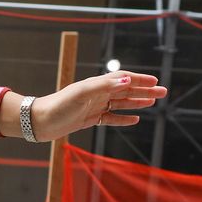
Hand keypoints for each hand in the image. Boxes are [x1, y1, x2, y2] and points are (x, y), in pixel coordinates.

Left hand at [26, 71, 167, 141]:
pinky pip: (110, 118)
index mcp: (96, 85)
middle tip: (163, 93)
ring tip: (152, 103)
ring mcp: (93, 107)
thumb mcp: (82, 94)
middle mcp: (96, 94)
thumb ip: (104, 86)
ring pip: (120, 104)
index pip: (123, 79)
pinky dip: (123, 118)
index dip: (140, 80)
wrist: (38, 122)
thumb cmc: (58, 106)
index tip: (156, 82)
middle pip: (125, 91)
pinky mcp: (88, 120)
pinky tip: (135, 119)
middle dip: (144, 91)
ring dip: (137, 102)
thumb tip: (127, 80)